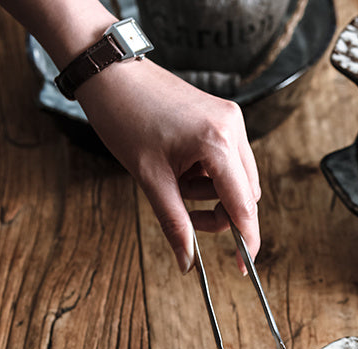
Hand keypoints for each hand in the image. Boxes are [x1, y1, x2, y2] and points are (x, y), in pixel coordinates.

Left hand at [77, 57, 261, 273]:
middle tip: (188, 218)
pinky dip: (208, 176)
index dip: (246, 240)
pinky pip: (227, 162)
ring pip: (237, 181)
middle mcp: (232, 128)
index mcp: (218, 142)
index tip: (244, 266)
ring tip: (175, 181)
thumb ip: (175, 224)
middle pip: (246, 195)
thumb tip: (187, 262)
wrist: (111, 73)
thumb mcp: (150, 179)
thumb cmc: (125, 117)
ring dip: (210, 194)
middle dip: (220, 215)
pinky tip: (181, 167)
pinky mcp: (222, 118)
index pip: (244, 205)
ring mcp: (230, 120)